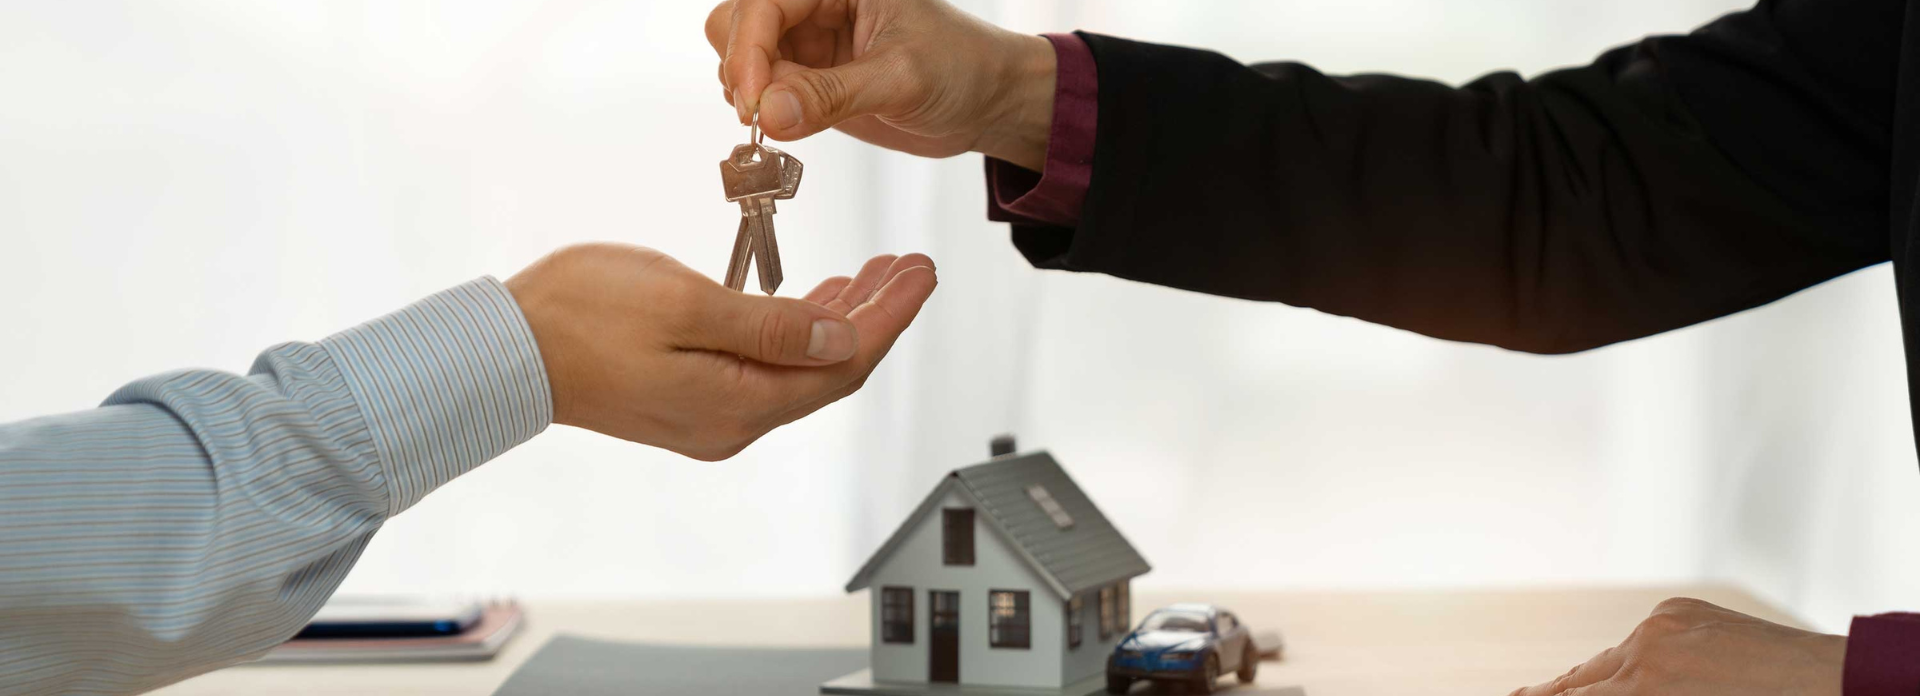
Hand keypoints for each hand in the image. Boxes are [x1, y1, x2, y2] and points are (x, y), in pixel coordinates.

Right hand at [505, 243, 935, 460]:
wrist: (502, 352)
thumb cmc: (580, 316)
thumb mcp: (685, 304)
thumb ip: (768, 324)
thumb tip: (839, 336)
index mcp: (739, 403)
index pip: (842, 362)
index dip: (889, 316)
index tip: (921, 274)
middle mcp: (733, 423)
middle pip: (829, 370)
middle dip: (876, 316)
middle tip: (910, 268)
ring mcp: (710, 417)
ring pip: (799, 369)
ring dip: (838, 320)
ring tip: (875, 276)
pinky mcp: (690, 402)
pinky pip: (766, 369)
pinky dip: (796, 331)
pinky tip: (810, 302)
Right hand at [704, 0, 1057, 170]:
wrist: (989, 103)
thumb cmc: (964, 69)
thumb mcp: (902, 80)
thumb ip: (833, 96)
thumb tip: (770, 113)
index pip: (765, 2)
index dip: (747, 50)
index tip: (754, 101)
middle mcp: (817, 5)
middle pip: (736, 22)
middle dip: (742, 68)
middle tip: (763, 115)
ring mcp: (809, 42)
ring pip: (743, 58)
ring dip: (752, 93)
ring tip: (787, 120)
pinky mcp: (810, 78)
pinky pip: (764, 91)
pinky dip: (765, 112)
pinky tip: (790, 127)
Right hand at [1512, 597, 1844, 694]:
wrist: (1824, 676)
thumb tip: (1599, 696)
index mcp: (1649, 686)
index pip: (1579, 697)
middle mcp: (1648, 648)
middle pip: (1580, 677)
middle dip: (1551, 691)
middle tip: (1519, 697)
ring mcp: (1662, 622)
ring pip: (1611, 656)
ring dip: (1595, 676)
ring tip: (1565, 689)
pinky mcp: (1679, 608)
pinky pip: (1642, 636)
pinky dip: (1636, 655)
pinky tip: (1633, 670)